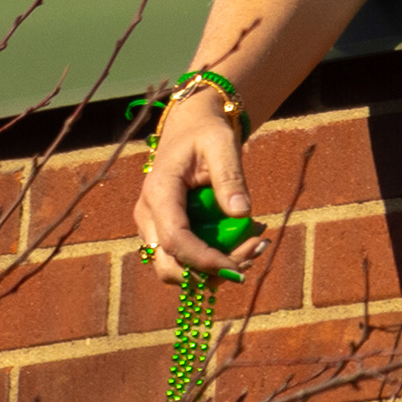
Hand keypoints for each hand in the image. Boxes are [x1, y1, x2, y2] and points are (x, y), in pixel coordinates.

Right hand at [132, 94, 264, 282]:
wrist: (190, 127)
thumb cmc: (206, 132)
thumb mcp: (222, 143)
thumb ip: (230, 176)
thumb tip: (241, 214)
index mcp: (159, 192)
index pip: (174, 240)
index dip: (204, 260)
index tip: (239, 266)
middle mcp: (148, 215)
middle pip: (168, 267)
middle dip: (211, 273)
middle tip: (253, 252)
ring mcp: (152, 227)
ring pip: (176, 270)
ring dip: (215, 272)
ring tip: (254, 244)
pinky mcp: (164, 233)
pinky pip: (185, 261)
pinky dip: (213, 262)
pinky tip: (244, 241)